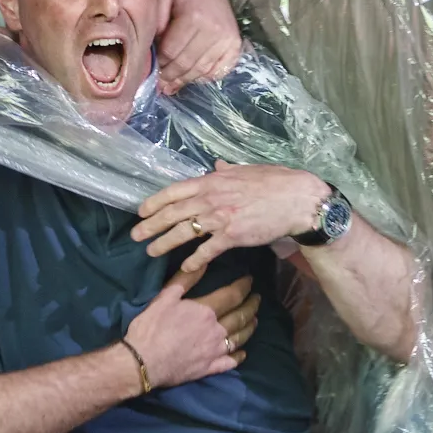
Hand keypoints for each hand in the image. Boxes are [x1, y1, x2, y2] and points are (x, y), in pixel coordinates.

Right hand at [123, 273, 257, 387]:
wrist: (142, 362)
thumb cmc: (151, 327)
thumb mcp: (165, 297)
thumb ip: (186, 280)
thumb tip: (203, 262)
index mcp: (206, 311)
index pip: (232, 296)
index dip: (243, 286)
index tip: (249, 280)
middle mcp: (216, 332)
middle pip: (240, 317)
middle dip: (251, 306)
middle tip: (257, 298)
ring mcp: (214, 352)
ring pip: (239, 338)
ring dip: (249, 328)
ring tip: (255, 320)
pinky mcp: (208, 369)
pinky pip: (230, 362)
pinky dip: (239, 356)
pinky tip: (243, 353)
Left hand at [134, 163, 328, 273]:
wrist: (297, 199)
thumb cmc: (274, 182)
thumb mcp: (246, 169)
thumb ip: (227, 170)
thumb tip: (216, 165)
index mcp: (212, 181)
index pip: (174, 191)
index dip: (155, 202)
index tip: (141, 211)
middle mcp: (211, 198)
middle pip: (173, 213)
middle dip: (151, 225)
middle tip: (136, 236)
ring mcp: (220, 218)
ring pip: (184, 232)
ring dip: (165, 243)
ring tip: (152, 251)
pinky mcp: (232, 236)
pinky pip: (207, 250)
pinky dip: (195, 260)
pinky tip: (186, 268)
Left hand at [155, 0, 241, 92]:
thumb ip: (155, 19)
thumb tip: (153, 48)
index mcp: (194, 17)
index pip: (171, 51)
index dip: (158, 63)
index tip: (150, 69)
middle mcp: (214, 30)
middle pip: (186, 64)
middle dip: (169, 76)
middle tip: (158, 84)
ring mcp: (228, 40)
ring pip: (201, 70)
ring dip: (184, 80)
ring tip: (170, 86)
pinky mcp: (235, 46)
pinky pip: (218, 71)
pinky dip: (203, 78)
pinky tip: (190, 78)